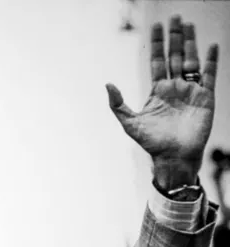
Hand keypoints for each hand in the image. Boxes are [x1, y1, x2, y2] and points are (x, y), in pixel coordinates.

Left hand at [107, 16, 218, 189]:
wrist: (173, 157)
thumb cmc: (151, 143)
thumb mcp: (130, 123)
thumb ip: (118, 104)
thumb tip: (107, 84)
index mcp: (157, 91)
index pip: (156, 61)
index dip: (156, 44)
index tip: (156, 26)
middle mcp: (174, 88)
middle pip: (175, 56)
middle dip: (175, 37)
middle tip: (176, 16)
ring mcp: (190, 92)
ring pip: (191, 61)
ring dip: (191, 43)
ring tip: (189, 24)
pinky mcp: (205, 98)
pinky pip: (209, 76)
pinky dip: (211, 61)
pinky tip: (212, 46)